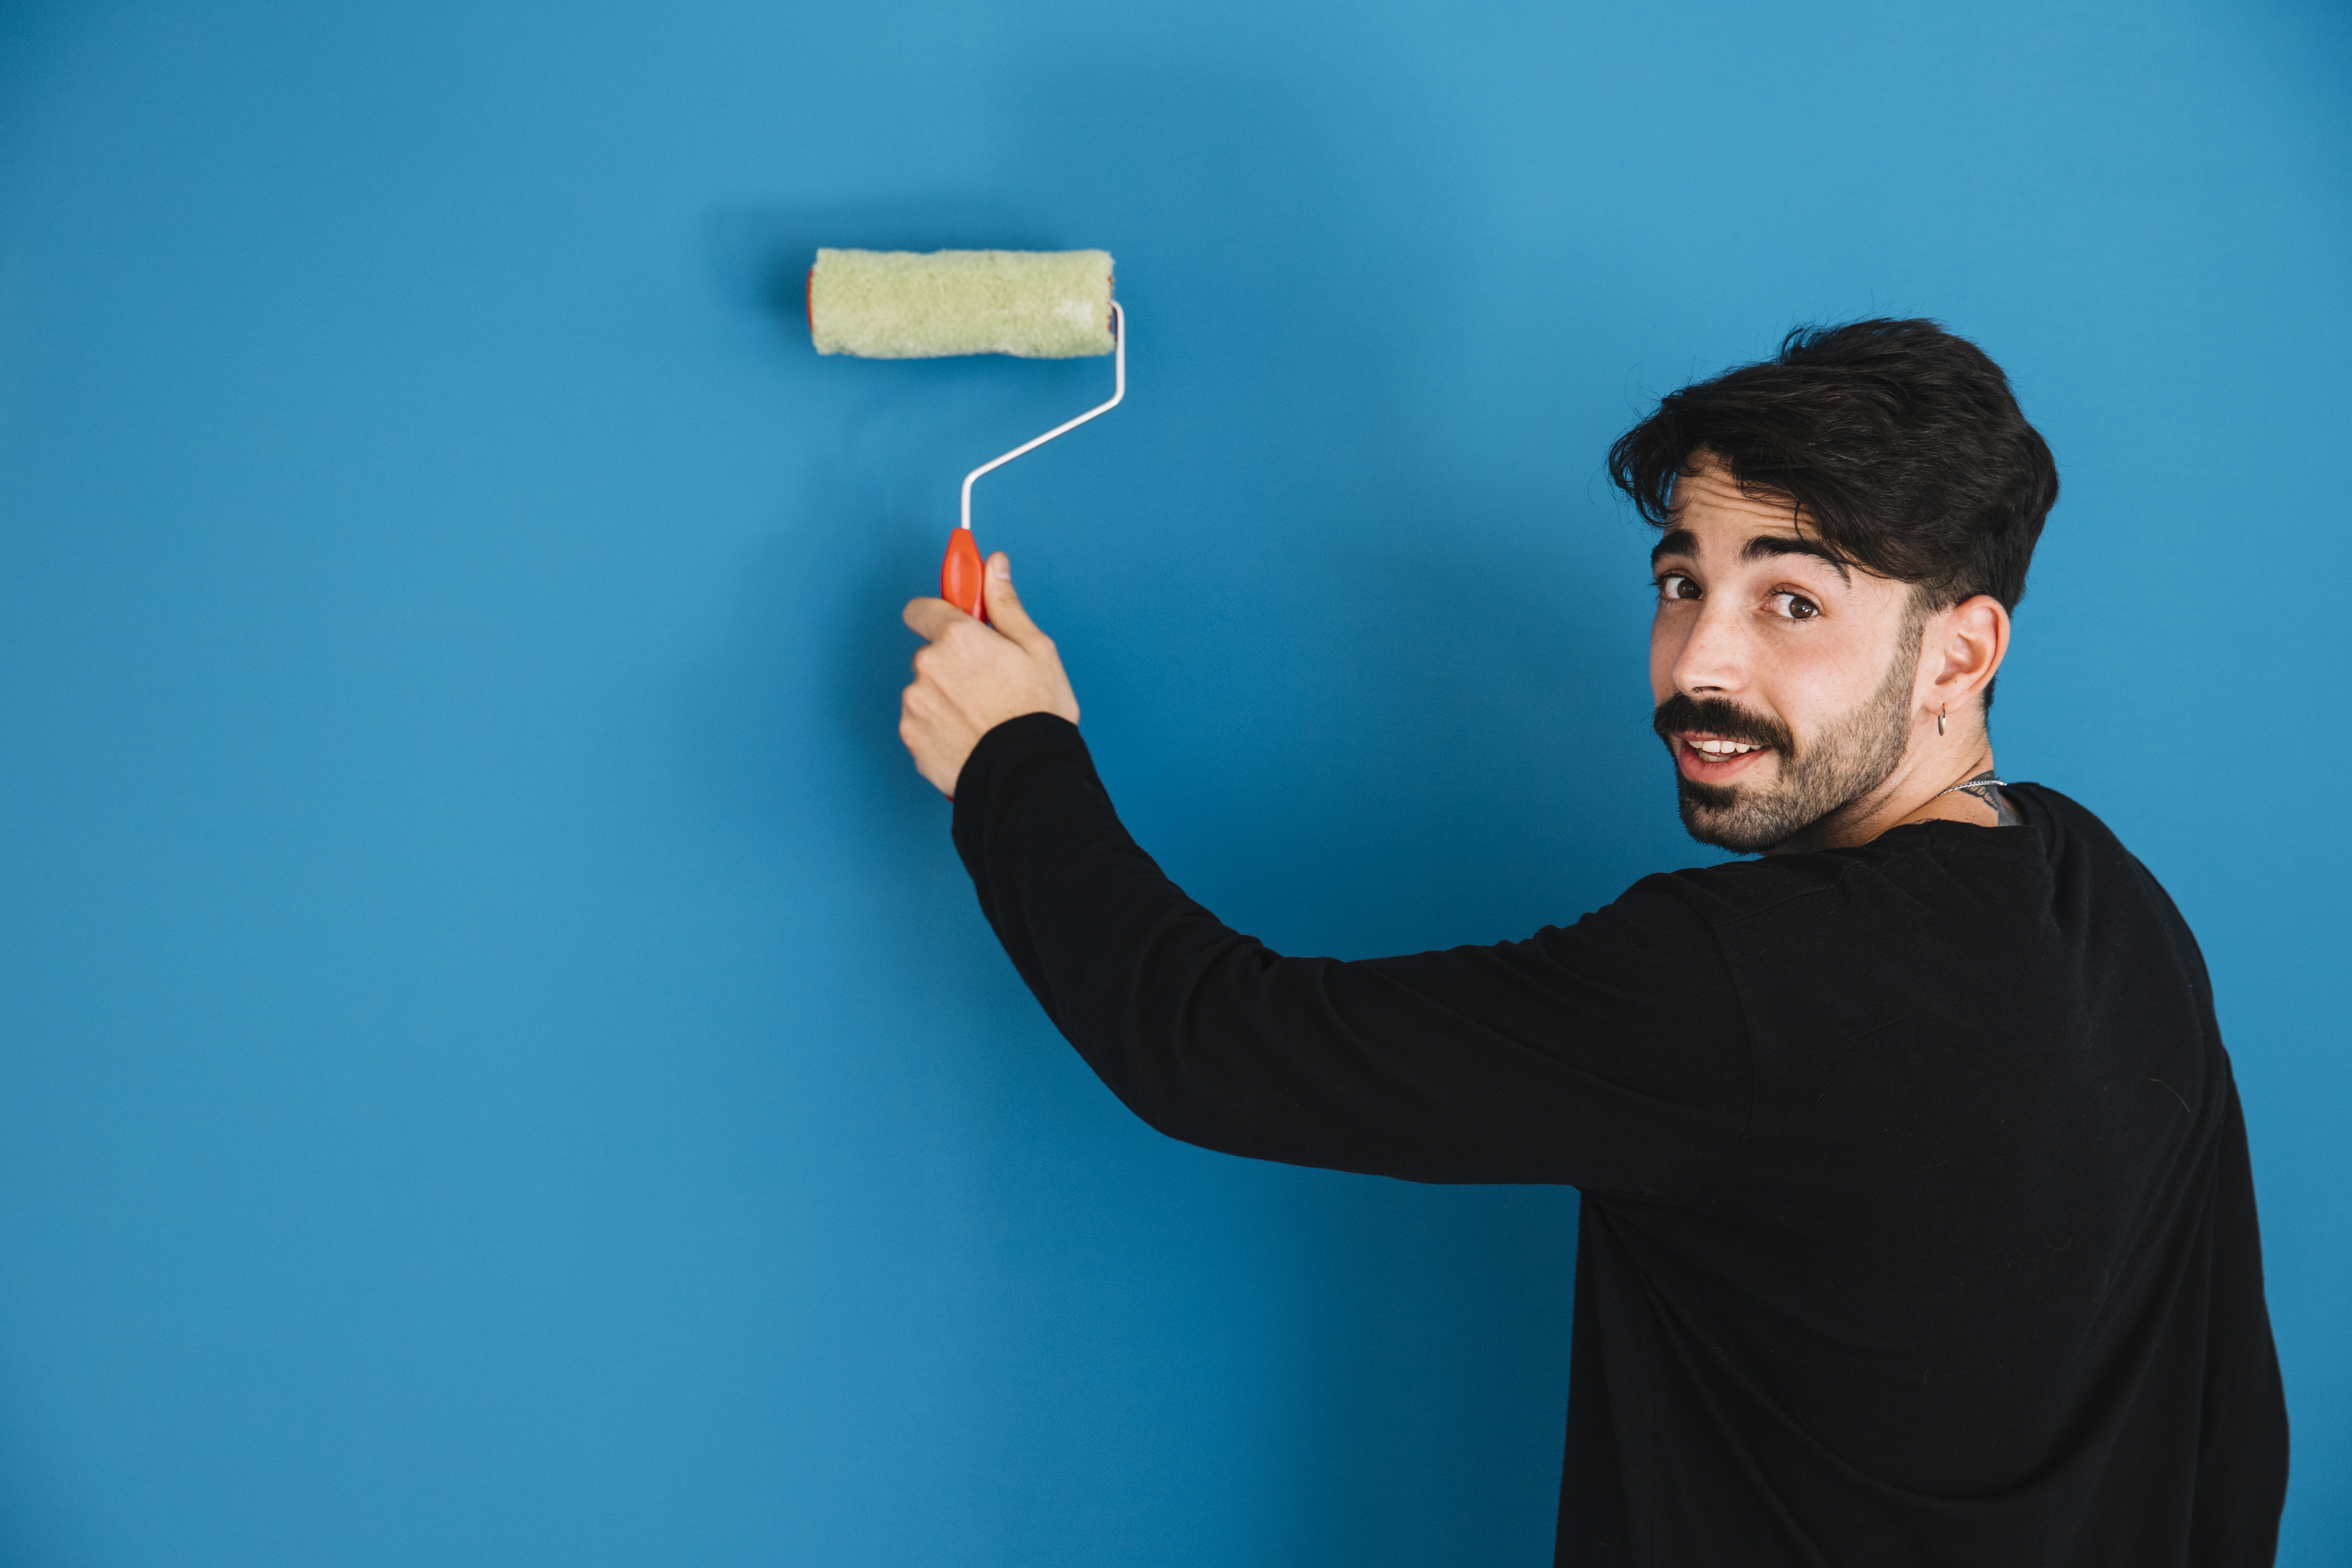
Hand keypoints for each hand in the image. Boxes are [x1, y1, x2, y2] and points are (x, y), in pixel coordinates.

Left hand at [900, 551, 1079, 796]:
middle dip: (951, 664)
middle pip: (928, 654)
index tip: (955, 625)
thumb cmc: (1038, 713)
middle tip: (988, 685)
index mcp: (957, 638)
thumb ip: (1005, 603)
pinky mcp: (911, 738)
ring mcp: (915, 705)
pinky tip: (968, 737)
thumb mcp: (1036, 649)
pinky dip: (938, 728)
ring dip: (944, 697)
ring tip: (981, 717)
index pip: (922, 609)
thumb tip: (995, 565)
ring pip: (924, 690)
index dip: (940, 616)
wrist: (1028, 776)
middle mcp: (927, 667)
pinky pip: (920, 724)